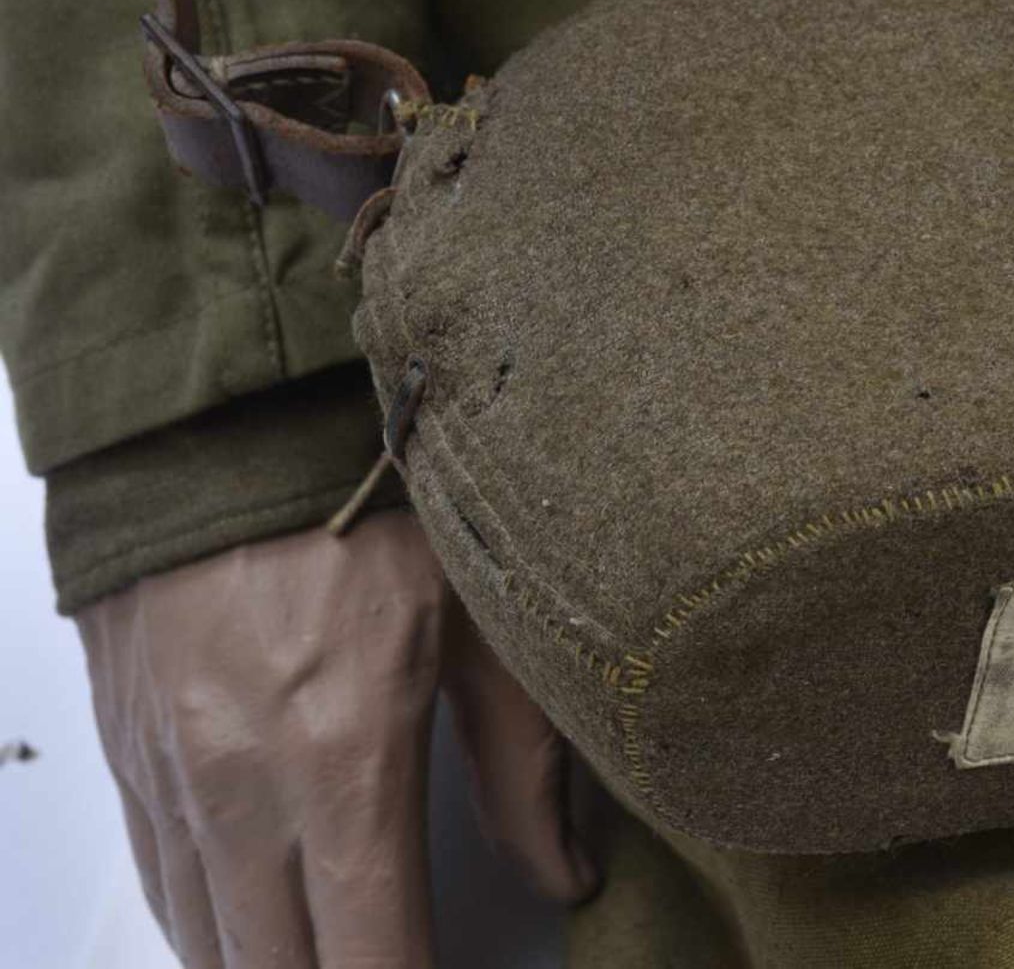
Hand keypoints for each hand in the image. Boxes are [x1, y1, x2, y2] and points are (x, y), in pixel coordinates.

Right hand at [75, 510, 595, 966]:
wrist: (220, 416)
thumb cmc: (369, 496)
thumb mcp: (485, 619)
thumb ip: (525, 765)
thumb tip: (569, 873)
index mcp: (344, 761)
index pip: (373, 957)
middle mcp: (240, 789)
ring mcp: (170, 774)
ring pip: (209, 942)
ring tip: (334, 960)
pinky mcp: (128, 748)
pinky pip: (159, 882)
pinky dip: (207, 928)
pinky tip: (247, 935)